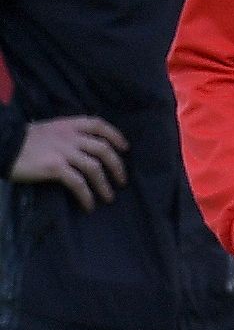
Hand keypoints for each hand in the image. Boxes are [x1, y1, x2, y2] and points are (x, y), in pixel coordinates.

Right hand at [9, 114, 123, 206]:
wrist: (2, 146)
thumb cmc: (24, 140)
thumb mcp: (50, 129)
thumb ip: (68, 134)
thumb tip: (87, 147)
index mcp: (69, 124)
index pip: (99, 125)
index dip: (116, 136)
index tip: (125, 148)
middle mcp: (70, 136)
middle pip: (103, 149)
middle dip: (117, 166)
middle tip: (121, 180)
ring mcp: (63, 151)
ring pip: (94, 168)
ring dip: (105, 185)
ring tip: (109, 197)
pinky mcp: (55, 167)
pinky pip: (78, 183)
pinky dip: (87, 196)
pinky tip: (89, 205)